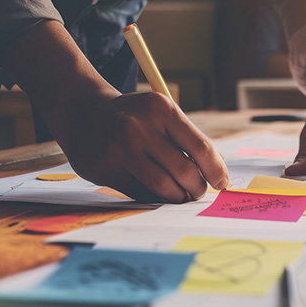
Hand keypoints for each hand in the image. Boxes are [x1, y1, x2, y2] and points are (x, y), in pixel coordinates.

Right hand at [0, 21, 227, 203]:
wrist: (83, 114)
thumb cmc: (134, 119)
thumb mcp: (160, 115)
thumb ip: (187, 140)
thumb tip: (218, 173)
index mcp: (161, 108)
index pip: (201, 147)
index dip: (216, 171)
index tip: (222, 183)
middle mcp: (139, 126)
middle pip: (185, 172)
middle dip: (197, 188)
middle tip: (197, 192)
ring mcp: (120, 148)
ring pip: (164, 187)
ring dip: (178, 197)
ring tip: (180, 195)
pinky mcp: (105, 168)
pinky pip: (141, 193)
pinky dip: (154, 197)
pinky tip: (154, 191)